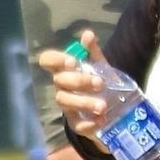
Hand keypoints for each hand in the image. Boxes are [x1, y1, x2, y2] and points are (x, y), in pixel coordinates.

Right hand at [39, 29, 108, 152]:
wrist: (111, 108)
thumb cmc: (98, 82)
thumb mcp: (99, 66)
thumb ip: (93, 52)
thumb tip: (88, 34)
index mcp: (65, 70)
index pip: (48, 60)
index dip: (56, 60)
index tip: (73, 62)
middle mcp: (62, 87)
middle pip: (59, 81)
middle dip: (79, 81)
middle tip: (100, 83)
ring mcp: (67, 106)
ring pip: (66, 102)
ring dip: (84, 102)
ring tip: (103, 105)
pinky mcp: (76, 123)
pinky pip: (77, 125)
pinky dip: (89, 124)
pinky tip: (102, 120)